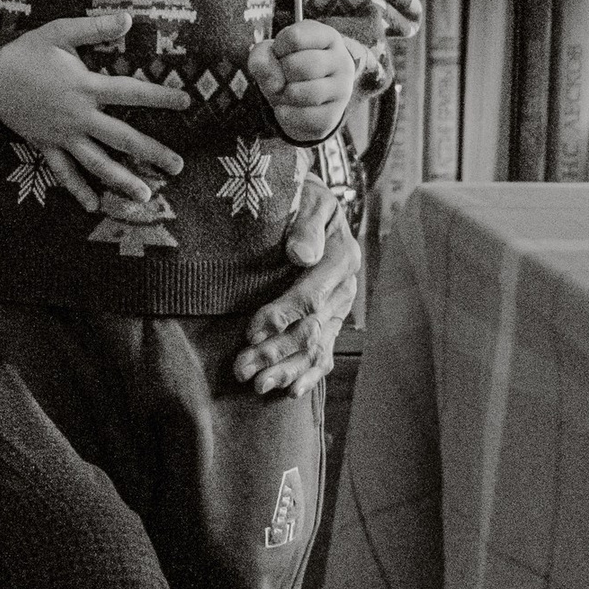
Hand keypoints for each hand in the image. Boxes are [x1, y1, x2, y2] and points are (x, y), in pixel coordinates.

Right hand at [0, 13, 186, 214]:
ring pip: (97, 163)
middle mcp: (78, 116)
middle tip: (178, 166)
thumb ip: (95, 28)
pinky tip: (94, 206)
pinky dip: (77, 189)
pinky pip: (63, 172)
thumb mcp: (60, 32)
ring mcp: (62, 135)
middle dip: (152, 153)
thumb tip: (129, 19)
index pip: (130, 93)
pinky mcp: (46, 145)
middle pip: (122, 138)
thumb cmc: (26, 52)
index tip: (186, 101)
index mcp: (85, 86)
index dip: (159, 97)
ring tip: (146, 196)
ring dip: (122, 180)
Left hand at [236, 183, 362, 395]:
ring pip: (316, 346)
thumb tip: (301, 253)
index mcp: (341, 258)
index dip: (282, 315)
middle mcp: (345, 288)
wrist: (314, 201)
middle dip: (276, 351)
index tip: (252, 330)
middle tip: (243, 369)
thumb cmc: (303, 197)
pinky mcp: (332, 321)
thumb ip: (306, 225)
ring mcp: (340, 308)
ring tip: (258, 386)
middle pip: (311, 328)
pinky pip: (325, 353)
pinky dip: (308, 374)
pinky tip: (290, 391)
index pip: (311, 295)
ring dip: (286, 369)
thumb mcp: (308, 199)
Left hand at [248, 19, 360, 144]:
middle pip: (302, 66)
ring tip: (285, 93)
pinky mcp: (335, 114)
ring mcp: (342, 88)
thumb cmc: (284, 69)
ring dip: (286, 95)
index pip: (295, 38)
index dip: (277, 49)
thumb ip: (261, 59)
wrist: (298, 101)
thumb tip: (275, 84)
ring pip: (310, 92)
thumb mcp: (269, 55)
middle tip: (283, 77)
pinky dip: (287, 115)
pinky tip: (284, 109)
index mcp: (327, 37)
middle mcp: (341, 60)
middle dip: (282, 73)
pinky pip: (308, 117)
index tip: (281, 54)